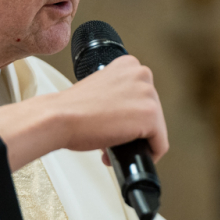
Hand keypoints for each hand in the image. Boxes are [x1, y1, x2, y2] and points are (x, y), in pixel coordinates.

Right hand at [0, 56, 167, 170]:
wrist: (59, 117)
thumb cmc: (72, 108)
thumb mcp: (102, 89)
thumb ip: (120, 96)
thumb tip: (128, 116)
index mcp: (129, 65)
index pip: (144, 98)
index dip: (130, 117)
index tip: (115, 124)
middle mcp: (141, 74)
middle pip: (152, 114)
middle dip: (133, 131)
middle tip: (111, 137)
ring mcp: (148, 94)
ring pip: (156, 130)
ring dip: (135, 142)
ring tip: (112, 145)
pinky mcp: (151, 116)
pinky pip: (159, 145)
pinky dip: (146, 155)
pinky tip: (124, 154)